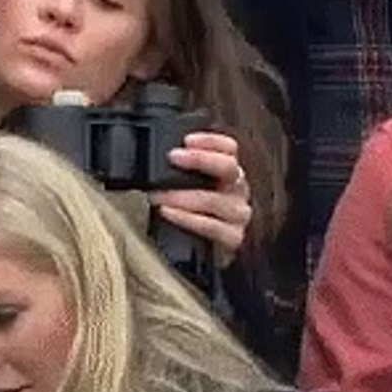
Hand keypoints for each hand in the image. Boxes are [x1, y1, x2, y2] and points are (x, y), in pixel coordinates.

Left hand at [151, 132, 251, 267]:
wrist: (194, 252)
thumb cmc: (188, 214)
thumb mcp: (185, 186)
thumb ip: (179, 170)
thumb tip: (153, 156)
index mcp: (228, 171)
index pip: (229, 148)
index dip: (211, 140)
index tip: (187, 140)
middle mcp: (238, 189)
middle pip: (228, 168)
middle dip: (199, 160)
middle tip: (172, 157)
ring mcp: (238, 214)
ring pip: (216, 200)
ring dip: (183, 195)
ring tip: (159, 195)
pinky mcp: (233, 237)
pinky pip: (212, 227)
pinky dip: (187, 219)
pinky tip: (169, 213)